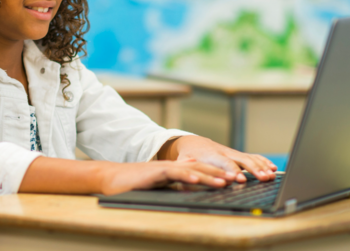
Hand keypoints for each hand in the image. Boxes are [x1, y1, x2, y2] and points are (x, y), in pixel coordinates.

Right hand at [99, 158, 233, 195]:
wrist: (111, 178)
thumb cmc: (134, 183)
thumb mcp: (159, 183)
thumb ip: (176, 180)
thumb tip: (193, 176)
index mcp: (174, 170)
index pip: (200, 170)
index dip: (217, 174)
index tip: (234, 180)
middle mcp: (172, 166)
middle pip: (201, 168)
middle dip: (220, 173)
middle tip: (238, 179)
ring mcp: (164, 168)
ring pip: (191, 169)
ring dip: (209, 175)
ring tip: (225, 181)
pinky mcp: (155, 172)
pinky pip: (174, 173)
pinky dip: (187, 175)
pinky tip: (198, 179)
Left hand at [160, 136, 276, 182]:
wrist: (191, 143)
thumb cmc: (186, 156)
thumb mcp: (182, 161)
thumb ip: (186, 168)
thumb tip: (189, 177)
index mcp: (211, 155)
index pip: (224, 163)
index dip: (233, 171)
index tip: (240, 179)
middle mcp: (224, 152)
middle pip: (242, 160)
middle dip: (253, 169)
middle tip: (264, 178)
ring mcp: (232, 152)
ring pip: (249, 157)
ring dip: (261, 166)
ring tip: (272, 175)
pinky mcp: (237, 154)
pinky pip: (252, 156)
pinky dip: (263, 161)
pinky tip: (273, 168)